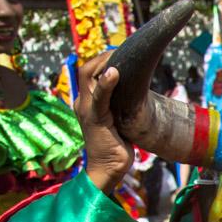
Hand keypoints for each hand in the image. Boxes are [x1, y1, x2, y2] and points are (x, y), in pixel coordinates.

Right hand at [74, 52, 133, 193]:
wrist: (109, 169)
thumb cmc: (117, 146)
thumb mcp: (120, 120)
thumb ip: (122, 105)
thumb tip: (138, 92)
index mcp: (88, 102)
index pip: (89, 72)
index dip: (103, 60)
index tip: (121, 54)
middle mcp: (83, 103)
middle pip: (87, 69)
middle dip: (104, 57)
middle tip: (123, 51)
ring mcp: (87, 110)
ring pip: (89, 77)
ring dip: (105, 63)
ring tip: (119, 55)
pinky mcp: (95, 118)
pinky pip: (99, 97)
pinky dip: (106, 84)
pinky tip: (114, 73)